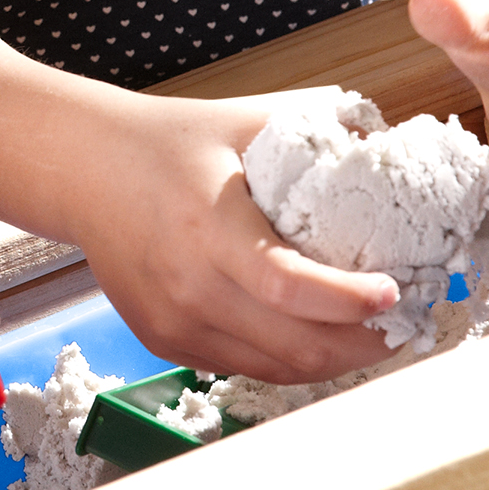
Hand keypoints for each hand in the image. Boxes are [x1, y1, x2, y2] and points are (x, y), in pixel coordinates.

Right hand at [71, 95, 402, 383]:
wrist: (84, 171)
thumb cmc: (166, 142)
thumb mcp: (243, 120)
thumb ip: (316, 128)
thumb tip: (388, 142)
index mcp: (209, 230)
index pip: (291, 289)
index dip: (351, 302)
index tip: (396, 292)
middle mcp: (189, 288)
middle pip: (295, 347)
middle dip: (365, 344)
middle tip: (403, 323)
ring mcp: (174, 323)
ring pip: (277, 369)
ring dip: (334, 359)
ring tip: (371, 333)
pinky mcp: (167, 342)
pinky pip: (245, 366)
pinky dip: (290, 358)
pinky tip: (316, 334)